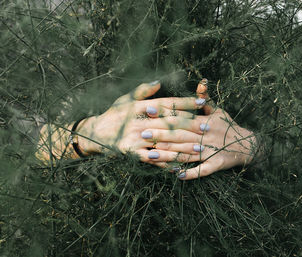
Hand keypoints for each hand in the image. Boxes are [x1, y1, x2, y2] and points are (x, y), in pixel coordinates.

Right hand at [77, 81, 206, 165]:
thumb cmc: (113, 115)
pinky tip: (180, 166)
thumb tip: (159, 82)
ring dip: (183, 146)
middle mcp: (138, 121)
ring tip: (200, 148)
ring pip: (164, 142)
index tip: (201, 101)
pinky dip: (166, 162)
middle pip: (168, 123)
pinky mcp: (131, 152)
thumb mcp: (125, 100)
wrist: (94, 134)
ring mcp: (135, 138)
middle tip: (207, 127)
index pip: (166, 103)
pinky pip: (152, 158)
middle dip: (190, 125)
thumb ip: (142, 90)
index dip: (185, 102)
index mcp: (139, 106)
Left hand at [140, 79, 256, 178]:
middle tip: (143, 133)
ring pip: (187, 153)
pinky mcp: (216, 164)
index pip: (182, 116)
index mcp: (205, 121)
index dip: (165, 113)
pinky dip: (191, 173)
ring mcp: (211, 151)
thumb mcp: (219, 111)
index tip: (149, 110)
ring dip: (169, 155)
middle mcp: (206, 136)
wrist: (248, 145)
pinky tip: (176, 175)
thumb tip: (201, 81)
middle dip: (161, 134)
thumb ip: (206, 98)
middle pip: (181, 135)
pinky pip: (202, 171)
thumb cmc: (229, 126)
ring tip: (151, 154)